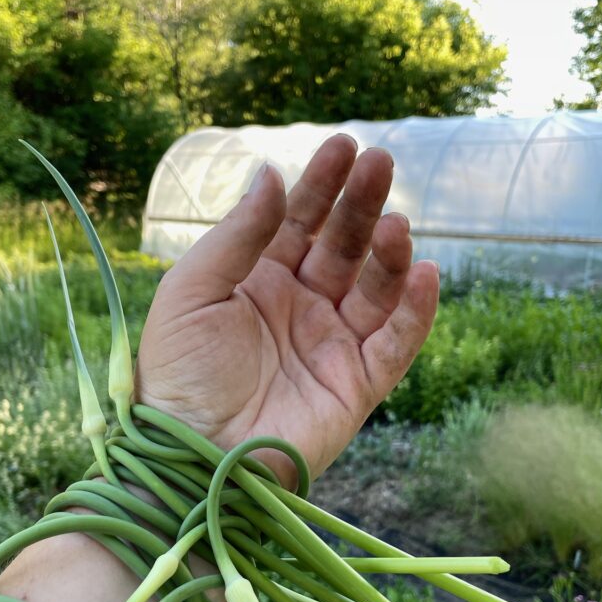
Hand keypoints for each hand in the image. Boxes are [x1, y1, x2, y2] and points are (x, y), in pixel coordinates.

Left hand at [135, 134, 438, 484]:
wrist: (189, 456)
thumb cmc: (178, 375)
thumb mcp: (191, 294)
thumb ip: (236, 237)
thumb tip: (272, 174)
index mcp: (258, 281)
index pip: (298, 222)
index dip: (322, 185)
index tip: (344, 146)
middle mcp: (301, 307)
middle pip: (342, 246)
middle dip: (361, 205)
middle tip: (381, 163)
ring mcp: (332, 346)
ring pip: (374, 290)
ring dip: (389, 254)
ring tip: (396, 224)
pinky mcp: (356, 387)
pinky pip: (395, 345)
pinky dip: (414, 313)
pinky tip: (424, 275)